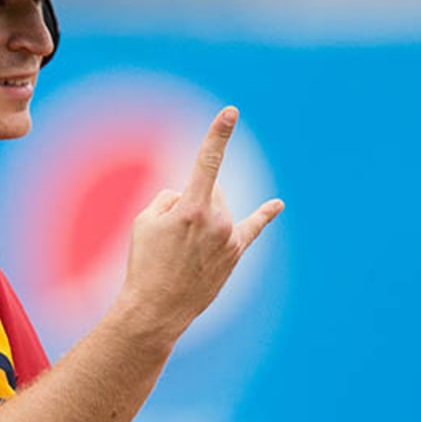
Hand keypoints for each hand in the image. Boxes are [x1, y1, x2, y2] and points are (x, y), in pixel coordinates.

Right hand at [116, 106, 283, 339]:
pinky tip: (277, 205)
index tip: (231, 112)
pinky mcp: (235, 253)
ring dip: (202, 219)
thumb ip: (169, 199)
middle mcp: (217, 220)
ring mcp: (229, 238)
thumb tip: (189, 196)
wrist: (156, 309)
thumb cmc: (145, 263)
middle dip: (191, 201)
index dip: (218, 134)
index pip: (208, 162)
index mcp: (191, 208)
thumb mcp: (143, 222)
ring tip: (181, 252)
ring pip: (218, 209)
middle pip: (209, 190)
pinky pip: (251, 229)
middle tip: (170, 236)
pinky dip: (264, 215)